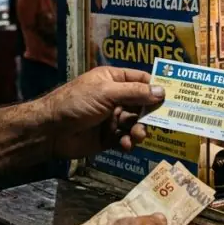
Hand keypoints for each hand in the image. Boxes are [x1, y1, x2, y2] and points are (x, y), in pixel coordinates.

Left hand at [37, 66, 164, 158]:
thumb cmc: (76, 103)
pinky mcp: (108, 137)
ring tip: (137, 135)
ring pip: (135, 123)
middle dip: (150, 114)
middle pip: (142, 104)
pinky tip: (126, 144)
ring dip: (139, 130)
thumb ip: (135, 93)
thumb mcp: (107, 93)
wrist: (50, 131)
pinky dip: (129, 142)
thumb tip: (162, 92)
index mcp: (113, 80)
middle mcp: (114, 98)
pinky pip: (126, 139)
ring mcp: (111, 118)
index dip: (157, 88)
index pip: (141, 81)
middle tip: (160, 122)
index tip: (172, 98)